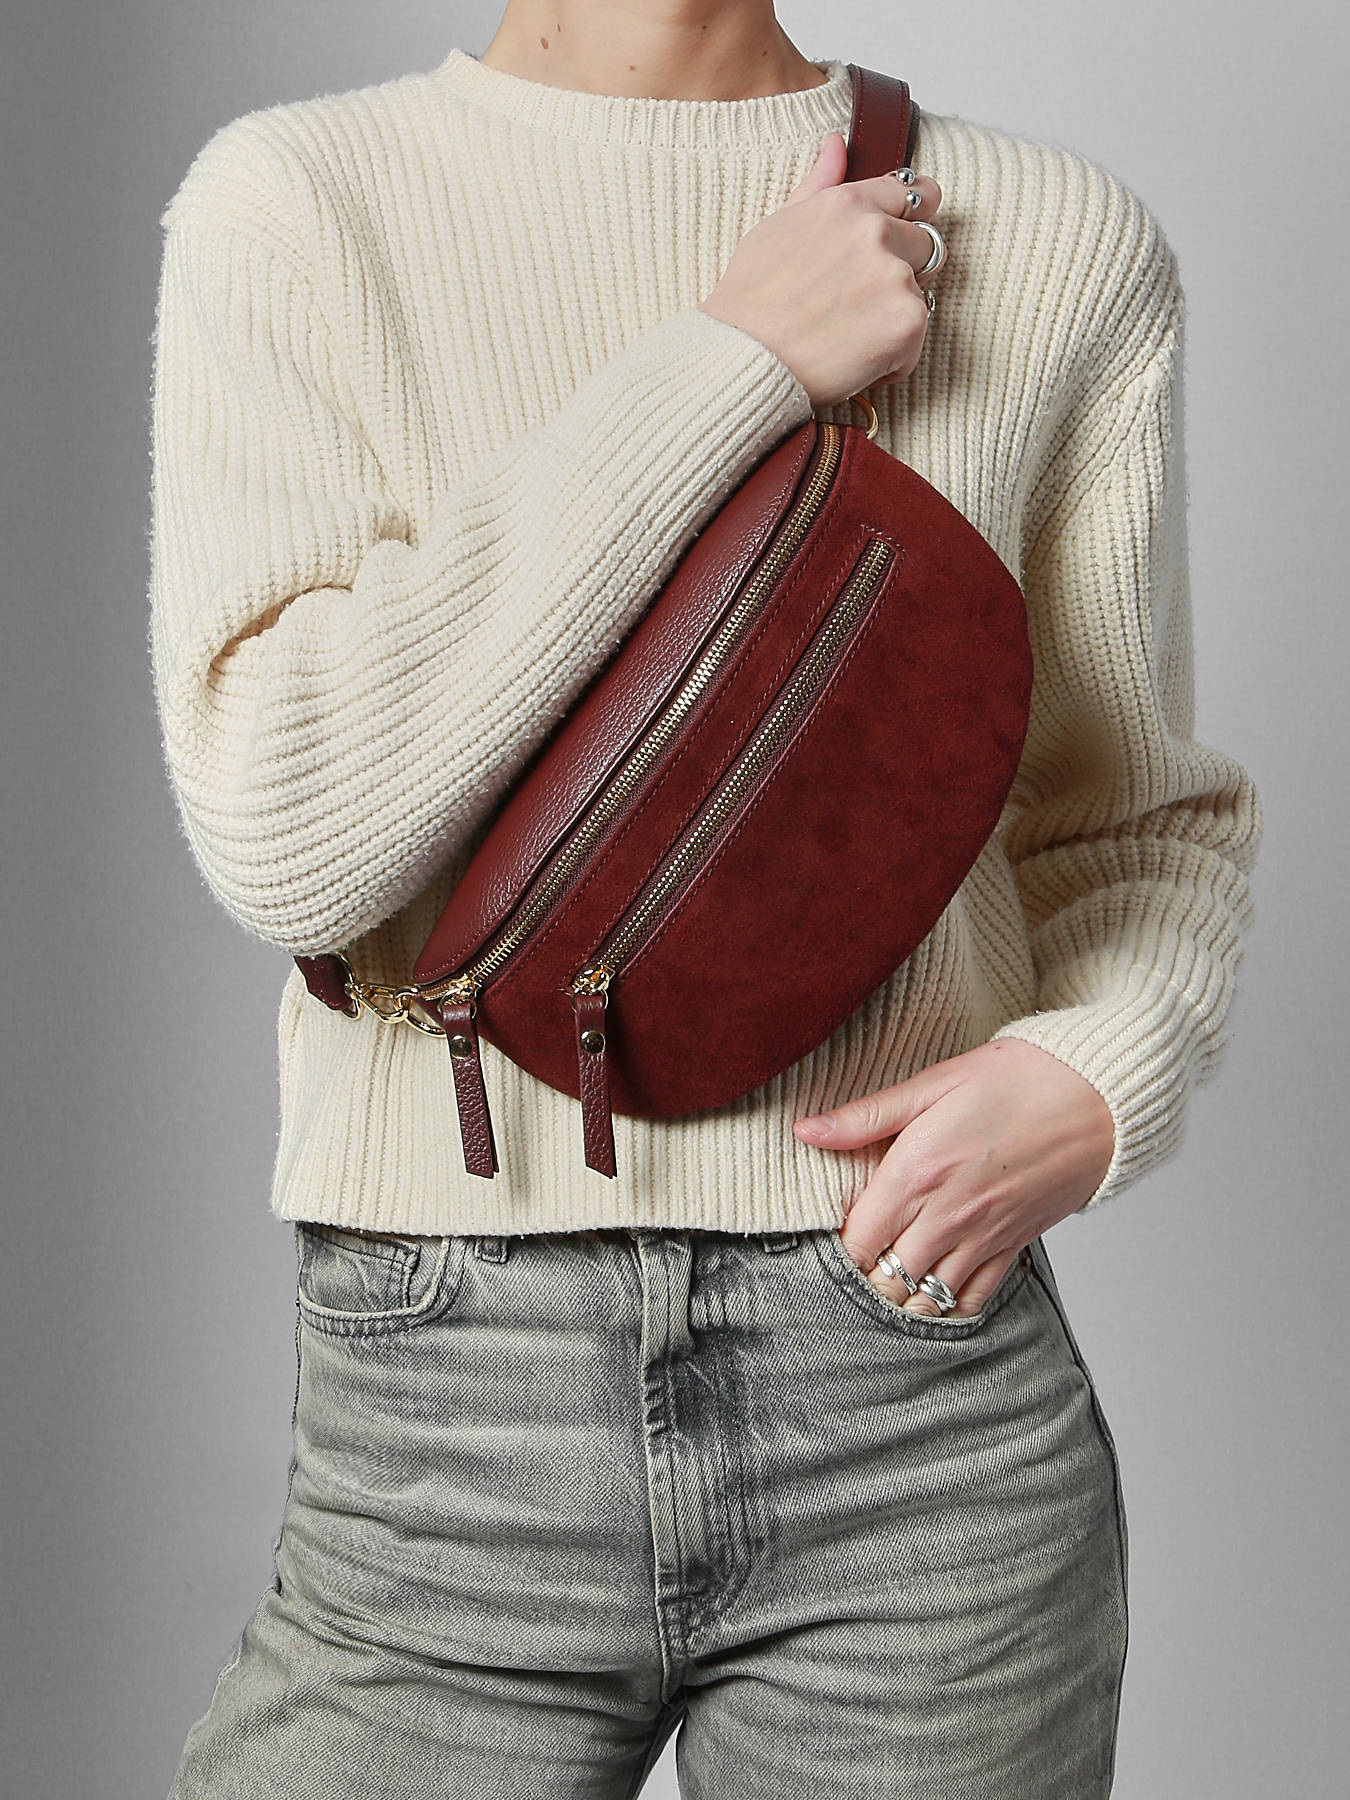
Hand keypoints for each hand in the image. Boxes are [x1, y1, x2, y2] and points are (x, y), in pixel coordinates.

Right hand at [698, 130, 943, 408]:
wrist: (743, 360)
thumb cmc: (748, 303)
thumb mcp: (776, 227)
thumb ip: (818, 185)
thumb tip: (837, 143)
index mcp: (846, 203)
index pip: (910, 194)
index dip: (916, 216)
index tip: (912, 232)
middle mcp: (875, 232)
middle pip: (926, 246)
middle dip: (903, 273)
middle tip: (860, 305)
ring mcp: (895, 276)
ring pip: (919, 297)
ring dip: (894, 319)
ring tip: (849, 337)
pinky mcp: (906, 322)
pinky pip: (916, 342)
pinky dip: (893, 360)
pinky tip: (853, 362)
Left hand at [793, 1039, 1115, 1314]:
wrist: (1097, 1095)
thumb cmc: (1017, 1079)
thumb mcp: (932, 1084)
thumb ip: (865, 1116)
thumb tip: (806, 1130)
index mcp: (916, 1173)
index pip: (856, 1241)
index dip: (836, 1246)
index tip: (833, 1232)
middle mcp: (946, 1217)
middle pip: (884, 1279)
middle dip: (862, 1277)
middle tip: (855, 1261)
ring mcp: (982, 1238)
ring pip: (924, 1300)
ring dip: (899, 1298)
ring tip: (886, 1281)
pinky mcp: (1012, 1247)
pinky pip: (970, 1300)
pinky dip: (945, 1307)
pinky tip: (930, 1297)